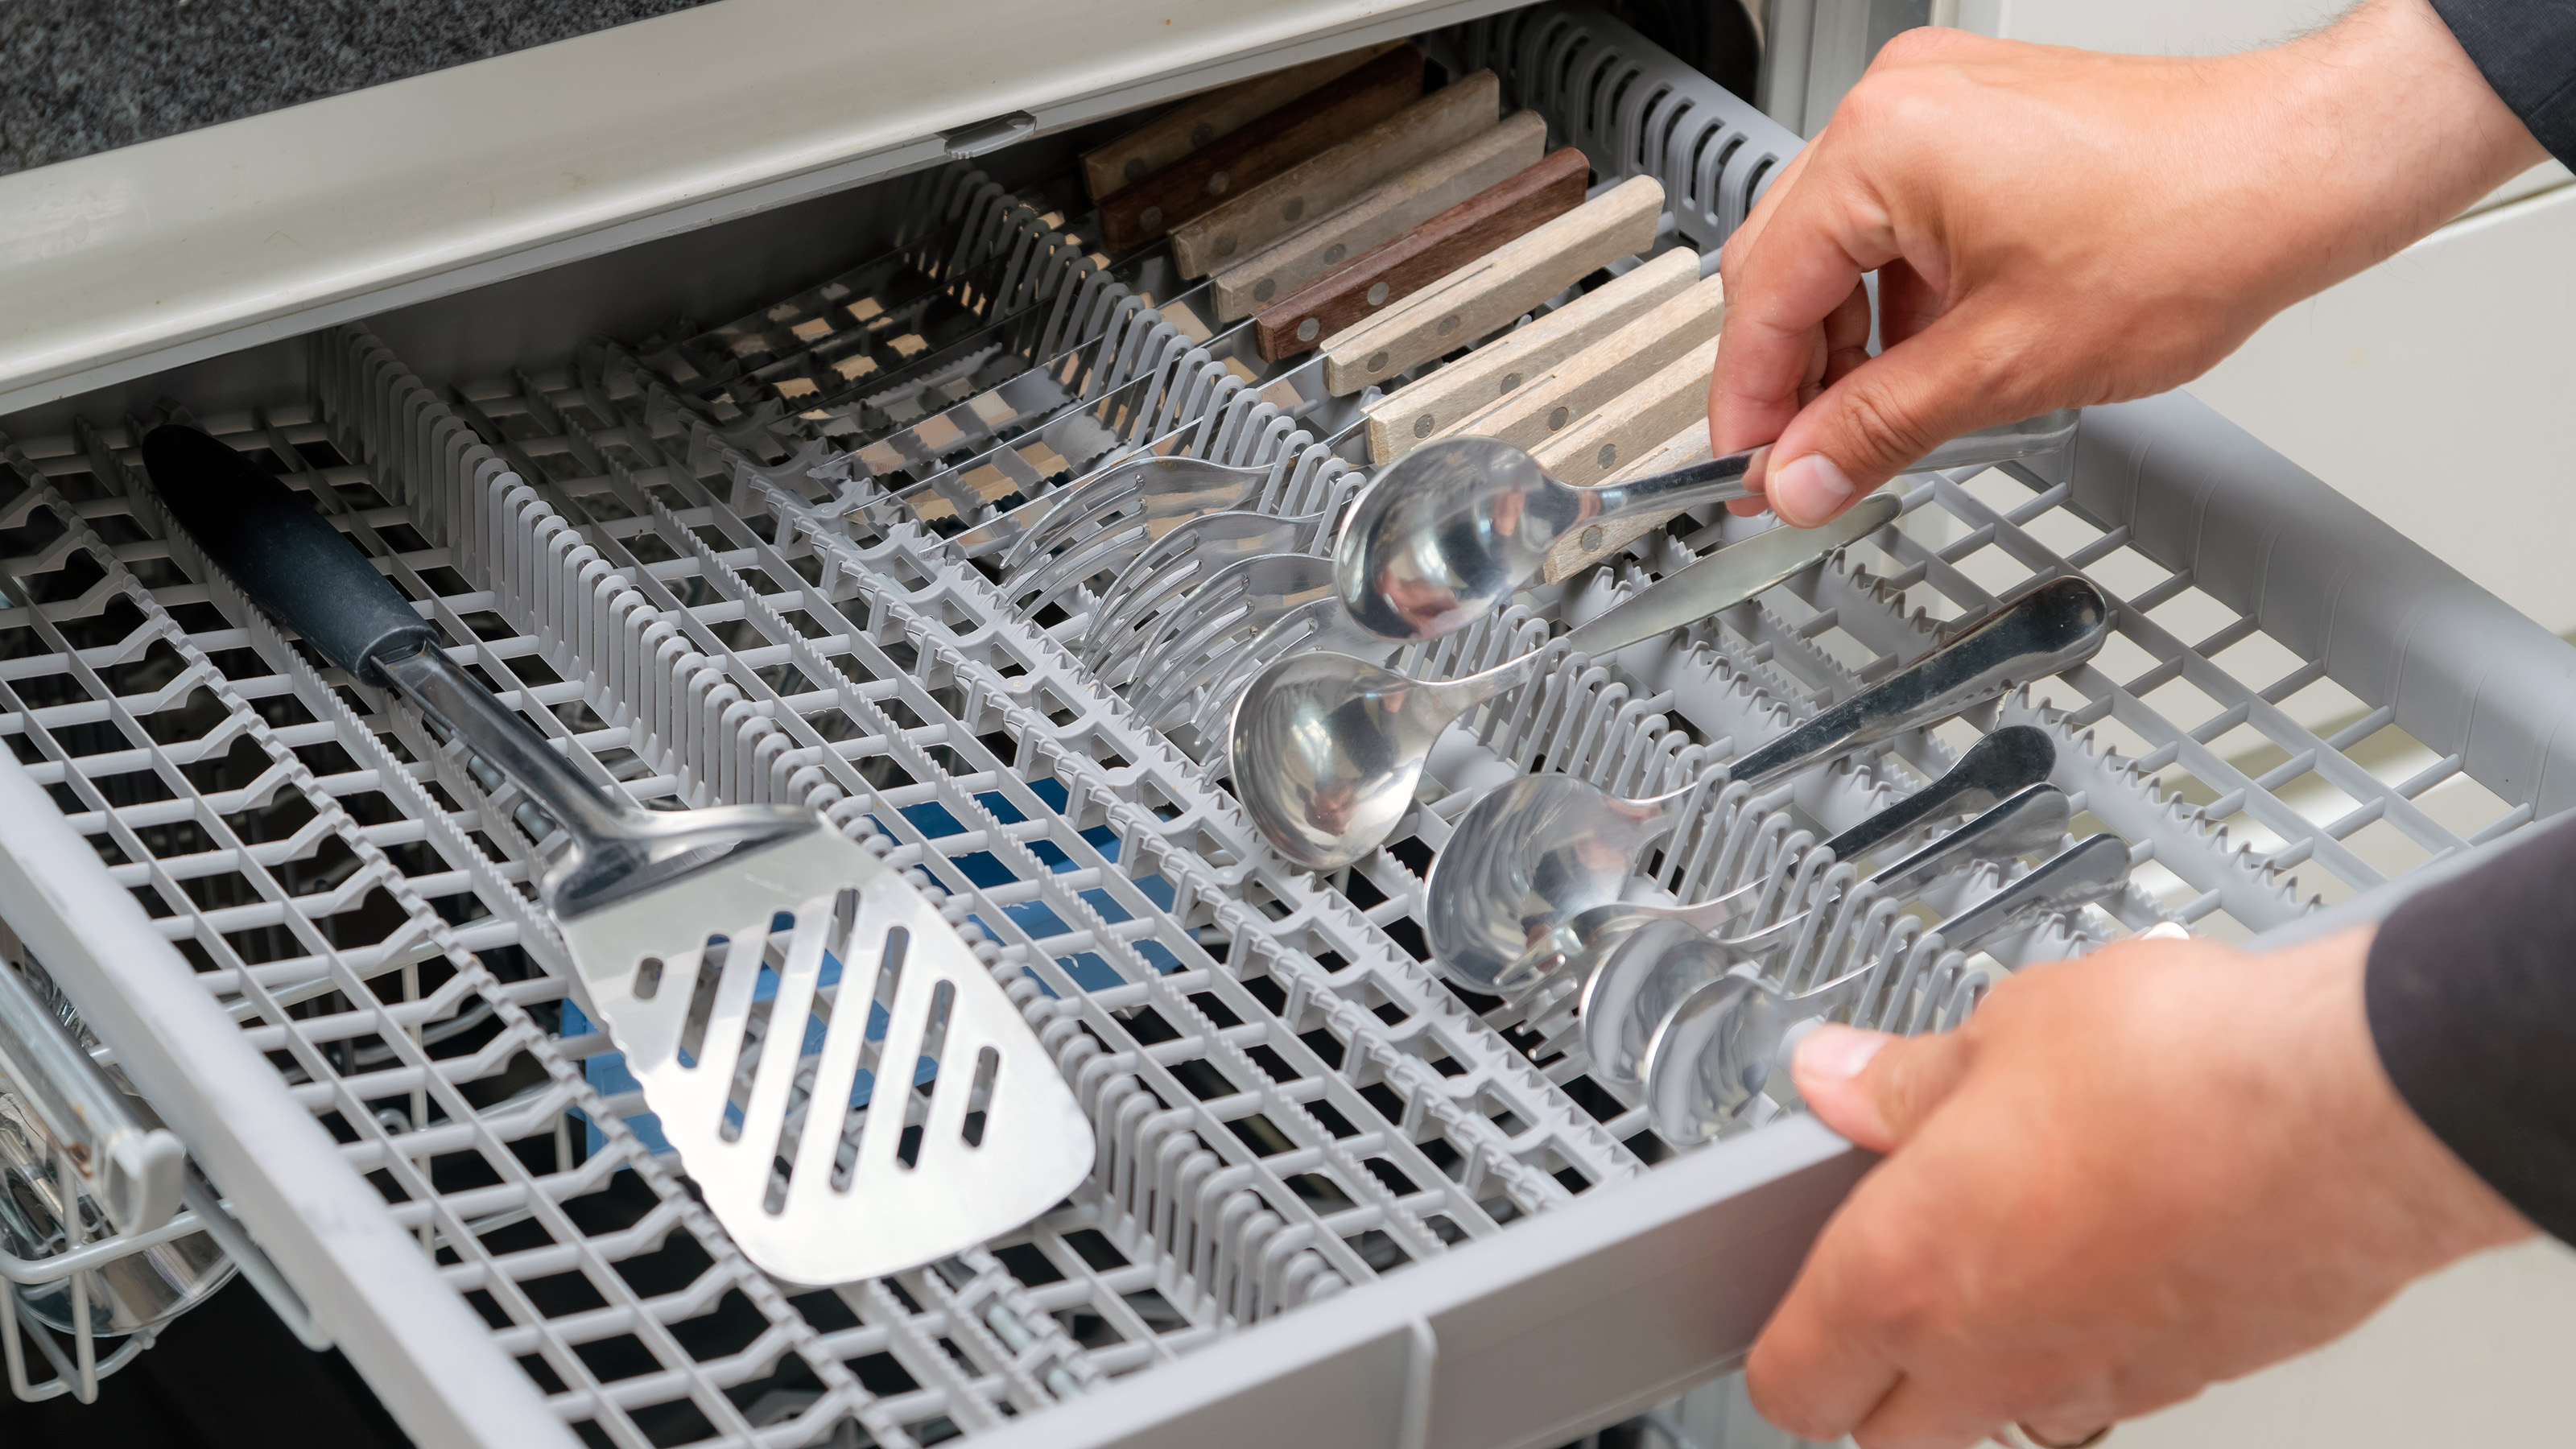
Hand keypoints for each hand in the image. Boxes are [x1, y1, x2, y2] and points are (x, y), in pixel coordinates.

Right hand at [1709, 0, 2547, 525]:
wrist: (2304, 170)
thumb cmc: (2193, 229)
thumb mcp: (2006, 365)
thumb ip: (1877, 430)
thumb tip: (1800, 480)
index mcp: (1883, 145)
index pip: (1762, 293)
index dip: (1749, 403)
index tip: (1752, 474)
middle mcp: (1898, 104)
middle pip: (1785, 260)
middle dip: (1792, 372)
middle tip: (1803, 463)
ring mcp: (1938, 102)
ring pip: (1837, 242)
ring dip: (1845, 338)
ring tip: (1877, 419)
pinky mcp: (1980, 118)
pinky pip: (1895, 214)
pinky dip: (1896, 294)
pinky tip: (1924, 358)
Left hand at [1746, 927, 2531, 1447]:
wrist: (2355, 1110)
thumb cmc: (2180, 1068)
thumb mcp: (2004, 1029)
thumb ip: (1905, 1079)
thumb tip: (1838, 1078)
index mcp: (1907, 1272)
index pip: (1791, 1381)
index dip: (1777, 1350)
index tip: (1783, 1305)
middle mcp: (1993, 1355)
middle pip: (1885, 1435)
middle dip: (1869, 1382)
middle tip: (1879, 1294)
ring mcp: (2098, 1380)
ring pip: (2000, 1423)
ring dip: (1981, 1374)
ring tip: (1997, 1271)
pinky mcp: (2190, 1377)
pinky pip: (2103, 1396)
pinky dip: (2085, 1353)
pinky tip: (2104, 1264)